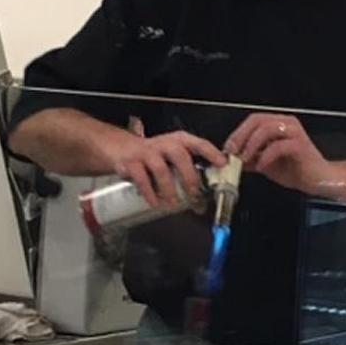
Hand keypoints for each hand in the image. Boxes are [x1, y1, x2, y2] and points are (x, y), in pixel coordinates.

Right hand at [110, 130, 225, 209]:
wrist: (123, 148)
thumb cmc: (155, 154)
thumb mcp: (174, 155)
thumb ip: (189, 169)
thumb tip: (205, 195)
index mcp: (180, 141)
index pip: (199, 144)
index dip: (212, 153)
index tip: (222, 164)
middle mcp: (165, 144)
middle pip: (180, 156)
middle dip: (189, 176)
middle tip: (194, 194)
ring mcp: (147, 152)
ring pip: (161, 169)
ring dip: (169, 189)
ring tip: (174, 204)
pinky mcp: (131, 163)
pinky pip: (141, 179)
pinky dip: (149, 193)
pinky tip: (155, 202)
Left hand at [224, 113, 332, 194]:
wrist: (319, 180)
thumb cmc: (297, 170)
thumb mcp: (266, 164)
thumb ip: (251, 159)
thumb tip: (231, 159)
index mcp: (279, 124)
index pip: (253, 120)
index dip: (238, 132)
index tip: (228, 149)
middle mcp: (287, 123)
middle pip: (257, 120)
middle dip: (241, 136)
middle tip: (232, 152)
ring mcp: (294, 133)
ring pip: (266, 129)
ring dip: (251, 145)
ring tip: (244, 160)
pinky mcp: (300, 145)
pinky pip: (278, 146)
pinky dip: (266, 157)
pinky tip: (261, 167)